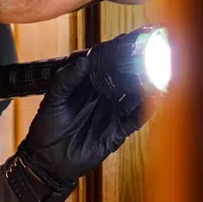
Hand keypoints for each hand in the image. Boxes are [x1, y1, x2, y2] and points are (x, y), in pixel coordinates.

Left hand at [11, 53, 145, 201]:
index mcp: (87, 85)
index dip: (116, 52)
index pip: (105, 64)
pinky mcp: (117, 131)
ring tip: (156, 72)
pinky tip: (154, 100)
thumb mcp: (53, 100)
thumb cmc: (46, 128)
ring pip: (133, 96)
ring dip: (144, 85)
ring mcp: (111, 113)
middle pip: (124, 78)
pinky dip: (145, 110)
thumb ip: (66, 79)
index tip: (126, 40)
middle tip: (148, 52)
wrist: (48, 161)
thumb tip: (82, 60)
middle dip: (136, 66)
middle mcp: (102, 96)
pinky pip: (135, 119)